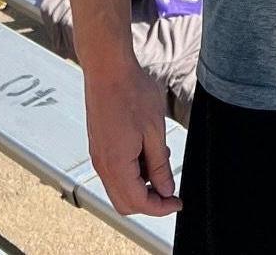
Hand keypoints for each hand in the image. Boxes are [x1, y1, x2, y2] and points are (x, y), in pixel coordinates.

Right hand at [83, 62, 181, 216]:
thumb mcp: (155, 130)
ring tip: (160, 162)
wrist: (107, 67)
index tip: (177, 202)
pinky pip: (114, 172)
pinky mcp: (98, 145)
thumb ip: (159, 165)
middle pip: (124, 203)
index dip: (160, 208)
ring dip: (140, 186)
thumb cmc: (131, 91)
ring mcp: (98, 155)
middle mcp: (103, 164)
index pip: (138, 203)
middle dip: (149, 202)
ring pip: (118, 188)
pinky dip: (131, 172)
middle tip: (170, 190)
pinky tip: (146, 151)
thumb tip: (165, 190)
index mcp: (117, 164)